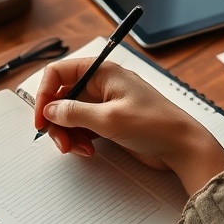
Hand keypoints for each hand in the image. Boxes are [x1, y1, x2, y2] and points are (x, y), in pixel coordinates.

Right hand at [33, 58, 223, 195]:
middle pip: (61, 97)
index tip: (41, 120)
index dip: (44, 94)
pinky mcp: (109, 122)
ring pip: (70, 115)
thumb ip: (74, 113)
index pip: (58, 73)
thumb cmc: (155, 125)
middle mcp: (101, 84)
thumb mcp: (109, 119)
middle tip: (60, 144)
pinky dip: (80, 140)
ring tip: (79, 150)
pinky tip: (89, 151)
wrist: (183, 147)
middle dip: (56, 121)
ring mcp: (105, 104)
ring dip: (68, 134)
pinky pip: (83, 127)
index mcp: (102, 72)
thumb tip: (49, 110)